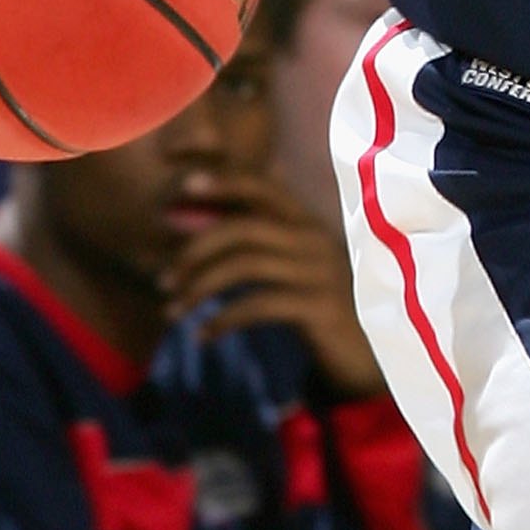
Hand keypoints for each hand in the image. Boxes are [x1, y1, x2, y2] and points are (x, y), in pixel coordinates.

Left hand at [160, 172, 386, 398]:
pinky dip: (223, 320)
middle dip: (195, 249)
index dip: (223, 179)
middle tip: (162, 279)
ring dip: (200, 287)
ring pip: (247, 264)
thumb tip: (191, 223)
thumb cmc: (316, 303)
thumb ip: (253, 243)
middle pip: (245, 226)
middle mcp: (314, 237)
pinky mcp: (320, 306)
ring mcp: (320, 270)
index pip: (262, 186)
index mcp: (305, 221)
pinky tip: (202, 336)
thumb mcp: (288, 267)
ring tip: (173, 310)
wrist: (366, 350)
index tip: (183, 182)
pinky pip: (259, 305)